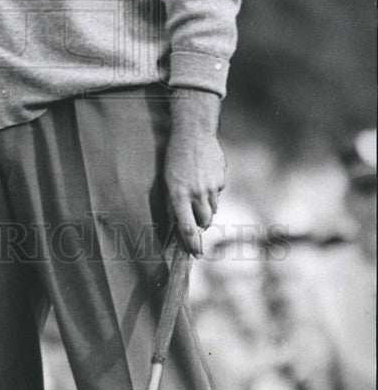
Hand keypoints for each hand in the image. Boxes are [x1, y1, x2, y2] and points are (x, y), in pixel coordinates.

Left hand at [165, 88, 225, 256]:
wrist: (194, 133)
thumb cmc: (175, 156)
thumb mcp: (167, 179)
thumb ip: (172, 202)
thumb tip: (177, 223)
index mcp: (179, 195)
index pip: (187, 227)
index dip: (192, 245)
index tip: (196, 255)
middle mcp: (196, 193)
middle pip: (204, 222)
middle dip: (200, 224)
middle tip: (196, 218)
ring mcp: (211, 187)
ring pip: (212, 209)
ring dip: (206, 208)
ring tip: (199, 192)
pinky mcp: (221, 180)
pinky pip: (218, 194)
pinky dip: (212, 192)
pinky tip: (205, 178)